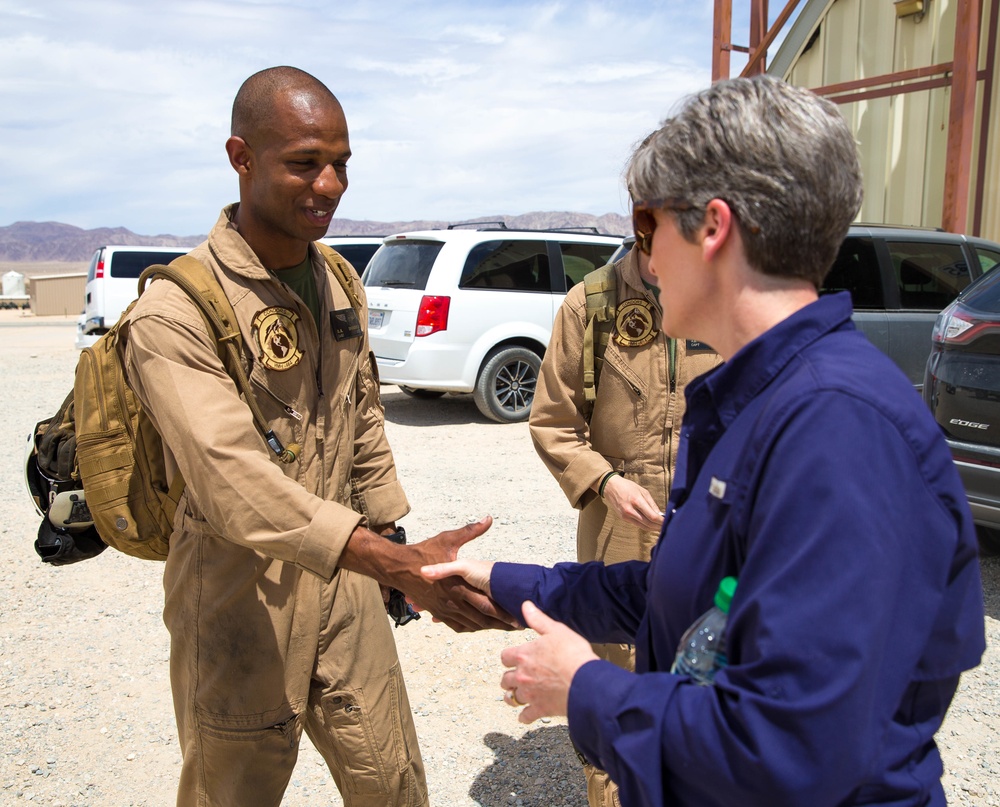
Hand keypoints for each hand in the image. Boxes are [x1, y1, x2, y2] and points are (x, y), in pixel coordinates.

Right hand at [395, 517, 518, 631]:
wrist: (397, 567)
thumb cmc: (423, 551)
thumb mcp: (448, 540)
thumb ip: (470, 532)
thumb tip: (488, 519)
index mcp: (458, 587)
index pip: (486, 606)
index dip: (504, 613)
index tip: (519, 618)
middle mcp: (452, 602)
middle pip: (481, 620)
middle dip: (500, 624)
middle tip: (516, 626)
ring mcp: (443, 609)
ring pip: (470, 625)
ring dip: (487, 627)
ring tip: (502, 627)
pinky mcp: (436, 611)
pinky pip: (456, 625)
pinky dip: (469, 628)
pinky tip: (477, 627)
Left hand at [499, 601, 597, 723]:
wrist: (585, 681)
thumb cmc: (573, 653)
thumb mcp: (557, 630)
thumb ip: (538, 619)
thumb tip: (525, 605)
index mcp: (523, 655)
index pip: (504, 656)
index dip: (509, 657)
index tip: (514, 658)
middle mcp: (521, 675)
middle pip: (505, 679)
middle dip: (508, 678)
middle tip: (514, 678)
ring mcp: (529, 694)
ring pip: (511, 698)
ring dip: (511, 696)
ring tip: (514, 696)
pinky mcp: (539, 709)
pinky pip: (524, 716)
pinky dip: (524, 716)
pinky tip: (526, 715)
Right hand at [601, 475, 663, 530]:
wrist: (611, 487)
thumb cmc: (628, 487)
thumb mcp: (642, 491)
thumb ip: (652, 503)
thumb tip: (660, 514)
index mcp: (636, 501)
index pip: (652, 516)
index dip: (661, 521)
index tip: (667, 521)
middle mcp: (630, 510)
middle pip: (648, 523)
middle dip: (658, 526)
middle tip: (666, 526)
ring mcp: (626, 516)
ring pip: (643, 526)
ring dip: (652, 528)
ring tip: (660, 527)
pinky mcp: (623, 518)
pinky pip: (637, 524)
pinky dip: (645, 526)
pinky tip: (651, 525)